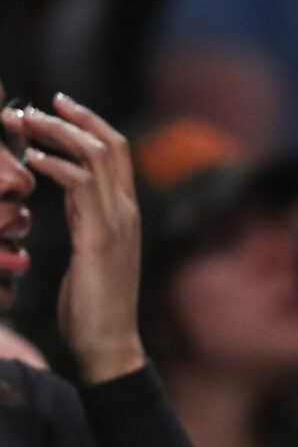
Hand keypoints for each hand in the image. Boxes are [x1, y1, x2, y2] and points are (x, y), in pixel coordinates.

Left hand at [9, 95, 144, 384]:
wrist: (108, 341)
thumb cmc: (91, 305)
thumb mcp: (88, 251)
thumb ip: (83, 220)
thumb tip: (68, 199)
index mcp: (124, 213)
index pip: (115, 152)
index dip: (88, 123)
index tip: (56, 105)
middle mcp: (126, 210)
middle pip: (109, 144)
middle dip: (71, 118)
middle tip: (33, 104)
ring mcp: (118, 221)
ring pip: (96, 156)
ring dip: (57, 133)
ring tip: (23, 122)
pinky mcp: (101, 236)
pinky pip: (82, 186)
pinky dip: (55, 165)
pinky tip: (29, 160)